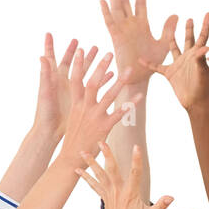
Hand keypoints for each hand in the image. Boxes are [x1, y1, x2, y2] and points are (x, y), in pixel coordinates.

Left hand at [34, 34, 98, 139]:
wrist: (49, 131)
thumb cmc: (45, 112)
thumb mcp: (45, 91)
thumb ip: (45, 73)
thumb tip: (42, 56)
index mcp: (55, 78)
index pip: (54, 58)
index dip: (52, 46)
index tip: (50, 34)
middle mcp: (64, 83)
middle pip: (76, 65)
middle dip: (86, 56)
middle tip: (96, 47)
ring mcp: (73, 92)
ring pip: (88, 75)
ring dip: (97, 67)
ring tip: (108, 57)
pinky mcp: (81, 102)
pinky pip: (95, 89)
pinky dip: (103, 82)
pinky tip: (113, 76)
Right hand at [58, 51, 138, 166]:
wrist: (69, 158)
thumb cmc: (73, 138)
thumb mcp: (73, 118)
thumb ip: (80, 105)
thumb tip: (85, 96)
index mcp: (76, 105)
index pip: (76, 80)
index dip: (79, 65)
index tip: (81, 50)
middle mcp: (84, 108)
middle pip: (92, 83)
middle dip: (100, 67)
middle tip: (109, 53)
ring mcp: (94, 117)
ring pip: (107, 96)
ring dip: (119, 82)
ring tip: (127, 70)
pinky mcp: (103, 127)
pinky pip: (118, 114)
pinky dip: (129, 106)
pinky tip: (138, 98)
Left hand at [76, 142, 172, 208]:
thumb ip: (161, 206)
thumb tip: (171, 197)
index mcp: (131, 194)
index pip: (135, 173)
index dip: (136, 160)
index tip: (136, 147)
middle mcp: (118, 192)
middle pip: (112, 169)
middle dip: (107, 154)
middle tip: (101, 140)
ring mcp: (109, 195)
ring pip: (99, 175)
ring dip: (91, 162)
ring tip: (83, 151)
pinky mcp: (104, 199)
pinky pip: (94, 185)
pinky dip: (86, 177)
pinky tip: (78, 169)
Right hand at [100, 0, 177, 86]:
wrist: (139, 78)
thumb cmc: (150, 63)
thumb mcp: (163, 44)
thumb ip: (168, 29)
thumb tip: (176, 14)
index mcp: (142, 25)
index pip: (140, 3)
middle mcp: (130, 25)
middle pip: (125, 1)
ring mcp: (122, 30)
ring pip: (117, 8)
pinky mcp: (116, 38)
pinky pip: (110, 23)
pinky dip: (106, 12)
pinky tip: (103, 1)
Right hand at [143, 14, 208, 109]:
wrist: (195, 103)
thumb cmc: (202, 88)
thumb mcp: (202, 71)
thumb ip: (201, 58)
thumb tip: (206, 46)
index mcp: (197, 55)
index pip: (202, 36)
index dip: (205, 25)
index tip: (208, 13)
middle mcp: (188, 57)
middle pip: (189, 39)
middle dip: (189, 29)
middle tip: (189, 19)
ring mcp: (178, 65)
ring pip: (173, 49)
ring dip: (171, 40)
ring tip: (170, 32)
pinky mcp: (170, 74)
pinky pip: (157, 67)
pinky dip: (149, 63)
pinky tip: (140, 60)